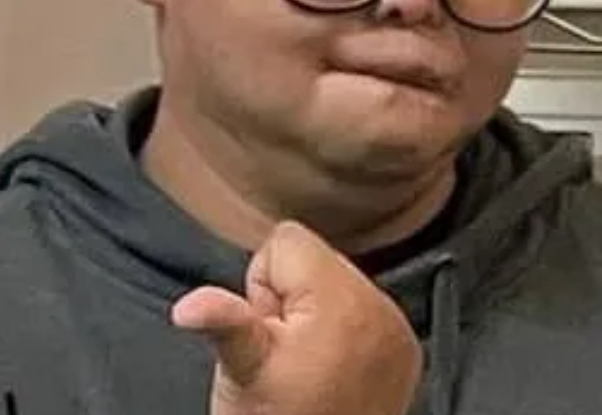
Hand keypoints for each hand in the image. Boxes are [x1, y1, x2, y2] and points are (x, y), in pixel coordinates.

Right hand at [172, 221, 421, 414]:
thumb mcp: (242, 371)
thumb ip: (224, 321)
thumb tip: (188, 306)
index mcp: (342, 301)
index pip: (287, 238)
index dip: (262, 284)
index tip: (267, 330)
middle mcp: (380, 307)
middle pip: (314, 256)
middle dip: (290, 294)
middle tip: (285, 349)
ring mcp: (397, 328)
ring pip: (335, 278)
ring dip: (316, 308)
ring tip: (307, 359)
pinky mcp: (405, 345)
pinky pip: (361, 305)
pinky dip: (342, 326)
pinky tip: (332, 364)